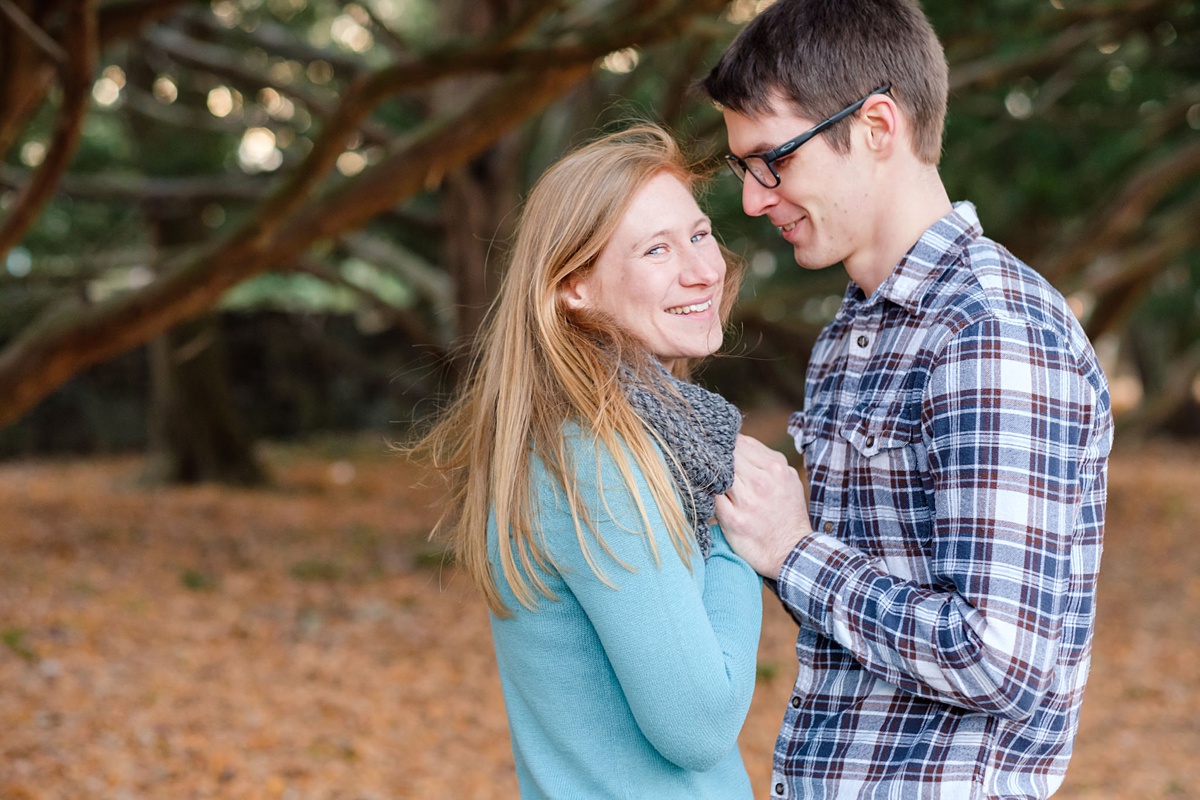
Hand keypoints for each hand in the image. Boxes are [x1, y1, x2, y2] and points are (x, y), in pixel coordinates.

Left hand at [715, 434, 813, 578]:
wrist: (792, 551)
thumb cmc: (788, 514)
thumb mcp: (788, 479)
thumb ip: (767, 459)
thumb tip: (739, 441)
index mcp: (775, 467)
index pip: (740, 442)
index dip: (725, 443)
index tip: (716, 446)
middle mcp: (761, 481)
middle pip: (726, 455)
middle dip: (715, 456)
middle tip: (705, 459)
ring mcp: (747, 501)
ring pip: (717, 473)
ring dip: (710, 474)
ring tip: (705, 476)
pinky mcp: (733, 520)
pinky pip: (711, 497)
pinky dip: (706, 492)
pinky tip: (705, 493)